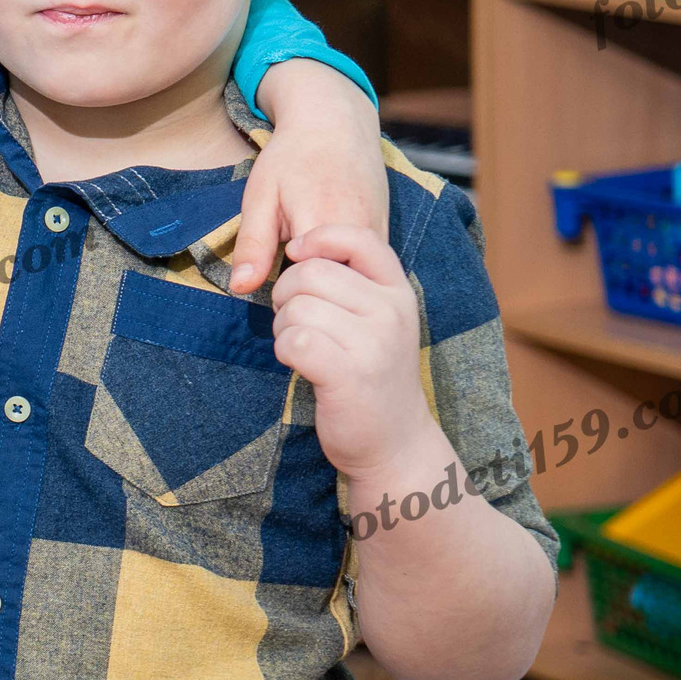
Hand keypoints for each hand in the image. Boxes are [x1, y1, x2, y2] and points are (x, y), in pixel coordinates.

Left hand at [232, 61, 386, 294]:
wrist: (336, 122)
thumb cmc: (292, 157)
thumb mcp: (260, 197)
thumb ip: (252, 245)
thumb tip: (241, 288)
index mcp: (325, 227)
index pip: (306, 286)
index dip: (287, 293)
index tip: (275, 286)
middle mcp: (361, 235)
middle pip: (335, 287)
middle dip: (310, 291)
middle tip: (290, 277)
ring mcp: (380, 236)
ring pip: (354, 281)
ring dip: (330, 283)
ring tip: (308, 266)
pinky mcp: (387, 236)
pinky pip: (367, 271)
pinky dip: (347, 273)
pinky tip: (330, 262)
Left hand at [269, 224, 435, 478]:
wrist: (395, 441)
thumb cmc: (372, 374)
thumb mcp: (377, 321)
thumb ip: (350, 283)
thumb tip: (296, 249)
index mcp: (397, 292)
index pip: (359, 238)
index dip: (318, 238)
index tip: (296, 255)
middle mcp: (391, 312)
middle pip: (310, 272)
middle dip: (285, 294)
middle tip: (294, 320)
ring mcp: (373, 344)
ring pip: (297, 307)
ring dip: (283, 326)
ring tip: (301, 346)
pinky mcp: (348, 375)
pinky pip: (294, 341)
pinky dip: (284, 350)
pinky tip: (299, 363)